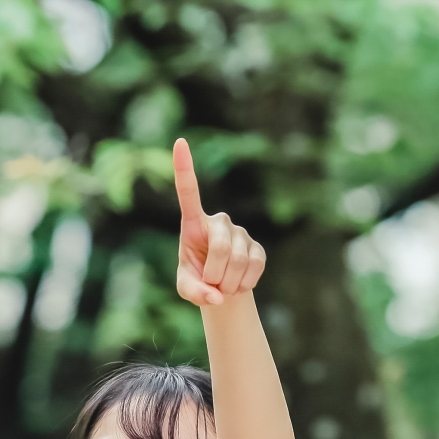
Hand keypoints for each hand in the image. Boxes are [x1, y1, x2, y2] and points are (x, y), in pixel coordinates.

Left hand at [173, 137, 265, 307]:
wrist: (221, 288)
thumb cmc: (197, 280)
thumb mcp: (187, 288)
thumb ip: (194, 293)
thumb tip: (216, 297)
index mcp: (194, 224)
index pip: (188, 193)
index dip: (184, 168)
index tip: (179, 141)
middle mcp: (218, 221)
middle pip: (221, 248)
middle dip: (215, 275)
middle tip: (212, 286)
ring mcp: (241, 232)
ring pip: (238, 260)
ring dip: (229, 283)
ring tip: (223, 285)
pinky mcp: (258, 247)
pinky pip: (255, 267)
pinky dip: (244, 283)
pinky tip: (238, 284)